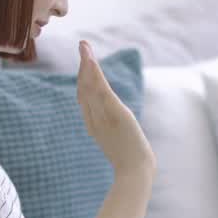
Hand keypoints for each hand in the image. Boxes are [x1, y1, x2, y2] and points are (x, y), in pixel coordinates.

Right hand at [76, 41, 154, 176]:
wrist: (135, 173)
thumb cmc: (129, 163)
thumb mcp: (118, 146)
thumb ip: (113, 135)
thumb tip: (116, 129)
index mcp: (93, 125)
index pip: (85, 98)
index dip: (83, 79)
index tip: (85, 62)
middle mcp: (94, 119)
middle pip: (84, 89)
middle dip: (83, 66)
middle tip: (83, 45)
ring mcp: (103, 116)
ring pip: (91, 86)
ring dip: (87, 64)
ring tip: (84, 46)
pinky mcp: (115, 114)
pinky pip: (101, 90)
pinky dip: (94, 74)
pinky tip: (90, 60)